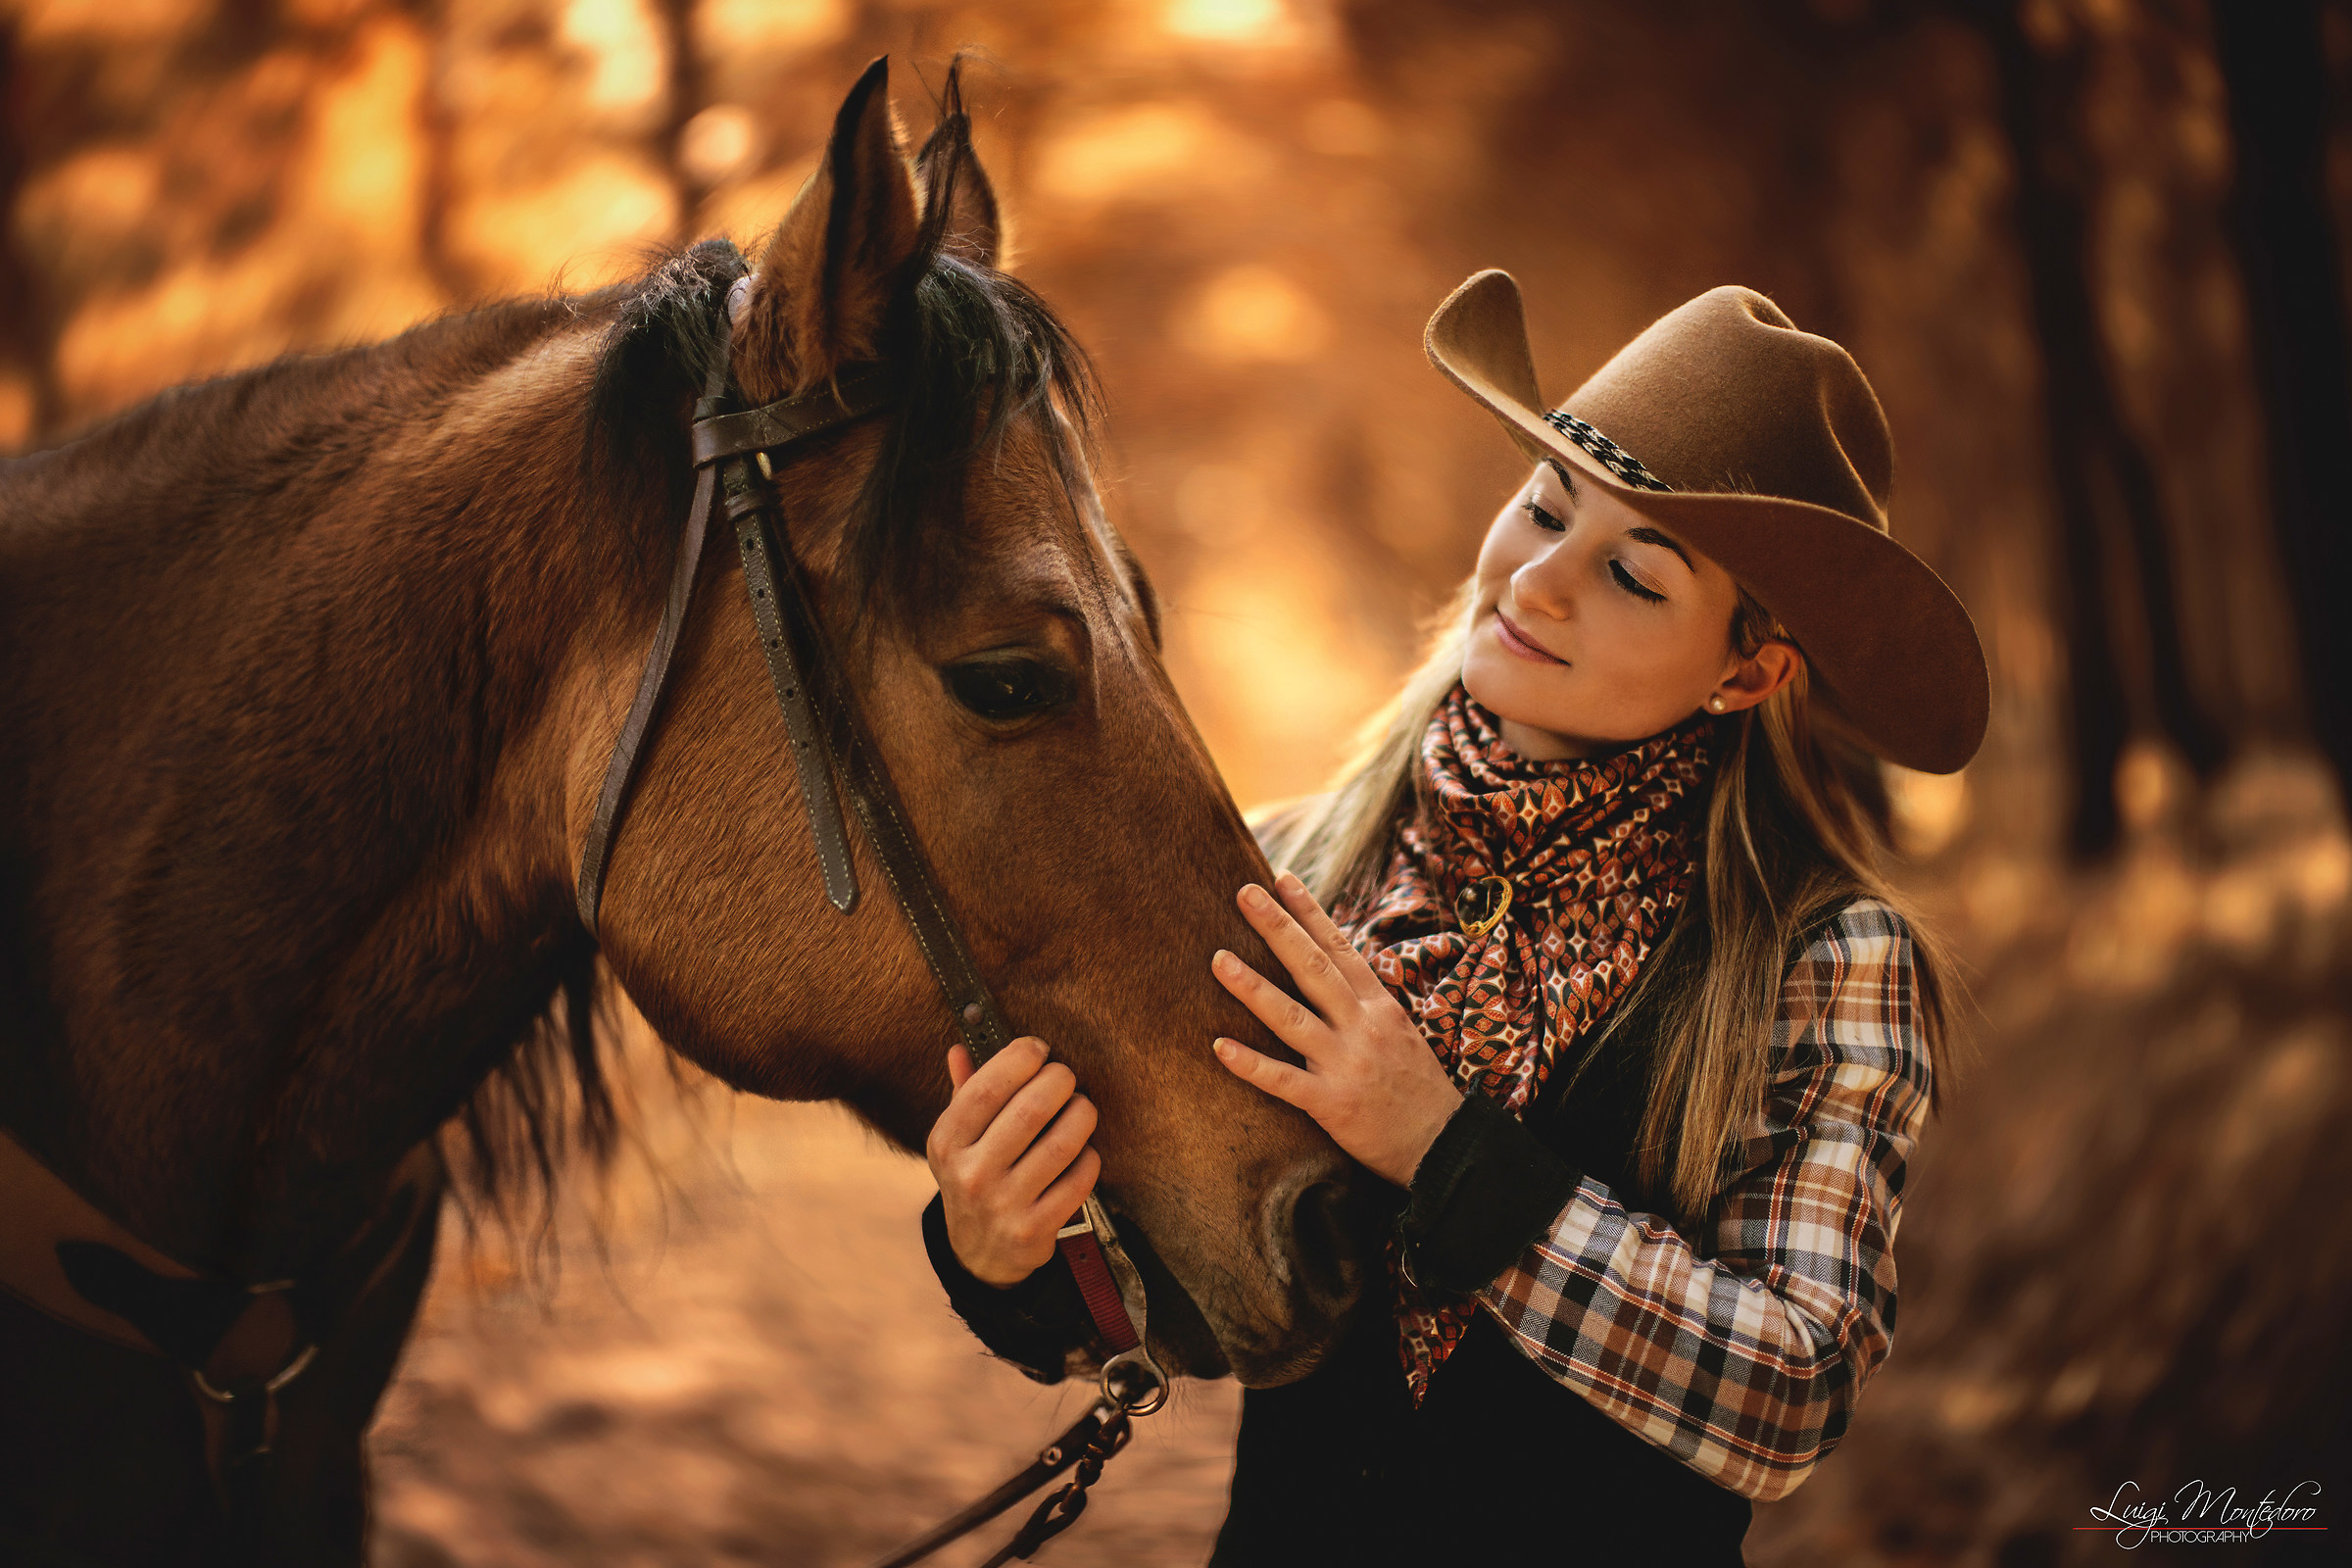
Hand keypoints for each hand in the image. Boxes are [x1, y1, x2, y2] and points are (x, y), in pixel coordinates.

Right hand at [924, 1037, 1100, 1286]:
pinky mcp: (1034, 1230)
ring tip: (1082, 1108)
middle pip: (1030, 1110)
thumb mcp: (958, 1141)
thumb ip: (964, 1093)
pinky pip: (1078, 1180)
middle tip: (1065, 1077)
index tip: (1038, 1049)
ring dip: (1082, 1114)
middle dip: (1058, 1081)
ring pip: (1062, 1144)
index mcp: (947, 1143)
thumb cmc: (975, 1177)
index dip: (1019, 1059)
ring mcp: (1003, 1205)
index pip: (986, 1088)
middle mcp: (970, 1175)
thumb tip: (961, 1047)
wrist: (977, 1254)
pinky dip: (1088, 1157)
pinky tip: (1083, 1151)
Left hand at [1209, 871, 1462, 1186]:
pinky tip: (1219, 1047)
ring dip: (1253, 988)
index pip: (1340, 948)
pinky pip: (1284, 1081)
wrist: (1444, 1145)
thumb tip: (1330, 968)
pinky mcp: (1332, 1104)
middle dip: (1278, 928)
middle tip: (1245, 893)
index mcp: (1380, 1006)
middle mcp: (1363, 1027)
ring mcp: (1346, 1064)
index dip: (1309, 912)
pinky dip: (1251, 1064)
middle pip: (1314, 968)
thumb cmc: (1417, 1088)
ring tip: (1218, 959)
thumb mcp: (1400, 1032)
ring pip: (1292, 1018)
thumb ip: (1364, 1002)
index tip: (1282, 878)